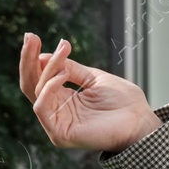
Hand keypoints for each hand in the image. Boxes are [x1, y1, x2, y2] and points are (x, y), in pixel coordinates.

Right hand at [18, 33, 163, 150]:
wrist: (140, 121)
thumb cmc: (123, 102)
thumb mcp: (94, 78)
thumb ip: (71, 68)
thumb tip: (44, 55)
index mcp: (63, 99)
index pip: (39, 77)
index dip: (34, 57)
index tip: (32, 36)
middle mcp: (56, 111)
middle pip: (31, 84)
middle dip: (28, 59)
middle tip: (30, 37)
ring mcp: (56, 123)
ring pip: (37, 91)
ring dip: (47, 68)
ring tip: (62, 52)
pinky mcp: (59, 133)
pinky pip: (42, 107)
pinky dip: (49, 87)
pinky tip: (63, 73)